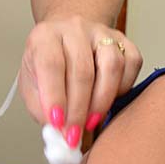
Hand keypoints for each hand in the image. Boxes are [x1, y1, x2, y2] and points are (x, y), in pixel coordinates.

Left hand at [18, 16, 141, 146]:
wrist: (66, 41)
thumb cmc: (49, 67)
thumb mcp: (33, 87)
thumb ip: (42, 111)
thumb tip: (59, 136)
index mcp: (45, 36)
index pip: (51, 64)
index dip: (55, 96)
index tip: (57, 124)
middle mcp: (74, 28)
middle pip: (82, 69)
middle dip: (79, 109)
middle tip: (75, 134)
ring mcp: (102, 33)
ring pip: (111, 65)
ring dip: (102, 101)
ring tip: (92, 122)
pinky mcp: (124, 40)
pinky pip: (131, 64)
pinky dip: (122, 89)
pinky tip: (109, 100)